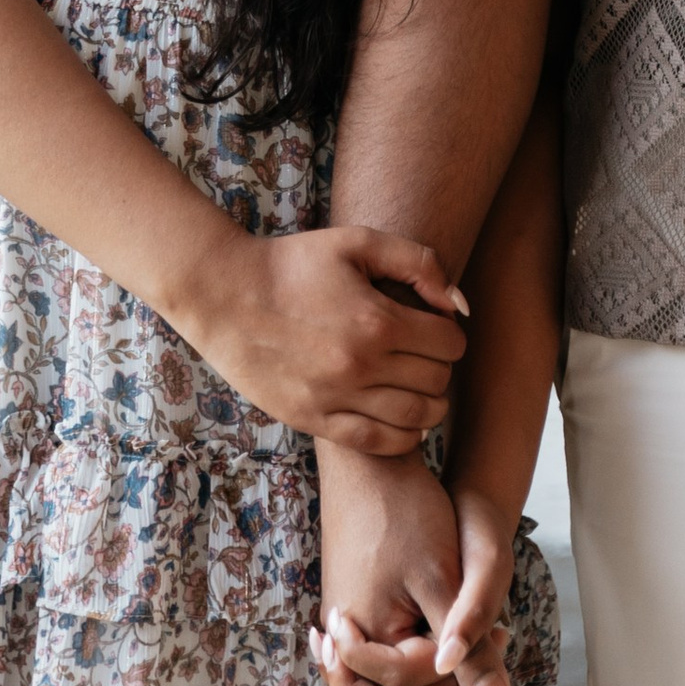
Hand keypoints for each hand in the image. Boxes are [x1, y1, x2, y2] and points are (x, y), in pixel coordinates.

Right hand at [175, 225, 466, 449]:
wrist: (226, 296)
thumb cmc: (294, 264)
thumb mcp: (357, 242)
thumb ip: (418, 263)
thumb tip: (458, 305)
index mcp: (378, 320)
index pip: (449, 344)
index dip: (451, 334)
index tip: (436, 328)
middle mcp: (361, 365)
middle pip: (437, 382)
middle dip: (441, 367)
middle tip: (426, 355)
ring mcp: (336, 397)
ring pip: (416, 418)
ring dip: (430, 404)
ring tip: (420, 387)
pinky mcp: (314, 420)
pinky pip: (378, 442)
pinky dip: (404, 436)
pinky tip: (404, 419)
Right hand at [313, 449, 515, 685]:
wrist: (370, 461)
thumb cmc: (406, 514)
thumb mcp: (443, 584)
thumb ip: (466, 651)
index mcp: (367, 643)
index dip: (464, 670)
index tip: (496, 630)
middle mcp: (346, 644)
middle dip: (444, 680)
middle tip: (485, 635)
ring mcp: (346, 627)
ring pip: (392, 682)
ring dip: (429, 666)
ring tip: (464, 628)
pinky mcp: (351, 610)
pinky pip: (383, 652)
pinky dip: (413, 646)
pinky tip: (440, 618)